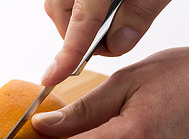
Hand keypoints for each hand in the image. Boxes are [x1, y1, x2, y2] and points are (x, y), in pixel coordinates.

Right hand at [42, 0, 170, 85]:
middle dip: (90, 36)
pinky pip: (66, 4)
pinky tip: (104, 1)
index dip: (65, 59)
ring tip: (114, 5)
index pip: (77, 31)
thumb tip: (117, 46)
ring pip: (66, 16)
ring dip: (87, 21)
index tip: (51, 80)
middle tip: (120, 28)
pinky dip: (82, 8)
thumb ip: (137, 15)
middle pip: (69, 26)